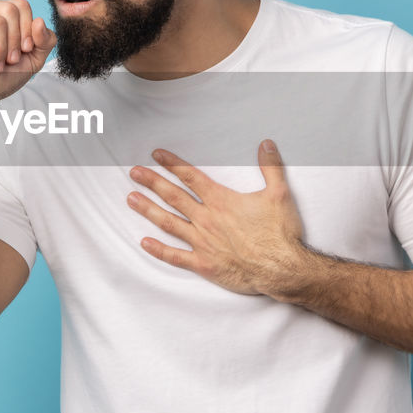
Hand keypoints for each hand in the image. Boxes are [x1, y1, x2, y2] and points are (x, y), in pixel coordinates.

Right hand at [0, 0, 56, 109]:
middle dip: (13, 42)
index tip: (21, 53)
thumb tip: (39, 20)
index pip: (21, 5)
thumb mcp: (34, 59)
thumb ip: (45, 40)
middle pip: (10, 10)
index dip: (26, 32)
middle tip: (6, 61)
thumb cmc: (1, 76)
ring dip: (0, 50)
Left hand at [126, 140, 306, 297]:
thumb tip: (266, 144)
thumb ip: (270, 167)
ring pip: (169, 223)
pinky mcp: (204, 264)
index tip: (156, 155)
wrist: (281, 268)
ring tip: (131, 199)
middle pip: (174, 196)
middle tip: (134, 172)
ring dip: (149, 210)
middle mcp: (207, 219)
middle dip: (152, 182)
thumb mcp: (279, 194)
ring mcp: (203, 242)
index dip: (172, 164)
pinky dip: (159, 250)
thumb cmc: (279, 233)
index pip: (191, 177)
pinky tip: (144, 243)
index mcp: (222, 201)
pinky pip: (176, 257)